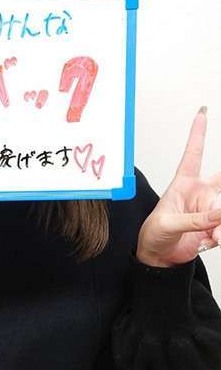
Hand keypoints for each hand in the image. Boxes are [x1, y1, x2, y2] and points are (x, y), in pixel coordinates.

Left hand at [136, 106, 220, 267]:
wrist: (158, 256)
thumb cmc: (154, 233)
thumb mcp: (169, 223)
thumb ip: (196, 220)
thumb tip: (219, 216)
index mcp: (183, 183)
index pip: (193, 153)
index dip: (198, 133)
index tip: (202, 112)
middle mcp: (199, 192)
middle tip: (220, 195)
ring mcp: (210, 208)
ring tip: (216, 236)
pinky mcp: (216, 225)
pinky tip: (215, 240)